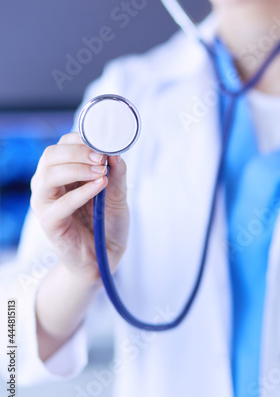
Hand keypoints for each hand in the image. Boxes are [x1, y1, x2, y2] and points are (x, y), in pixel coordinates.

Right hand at [30, 132, 128, 283]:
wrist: (105, 256)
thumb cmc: (107, 222)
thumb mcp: (117, 193)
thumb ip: (117, 173)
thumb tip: (115, 151)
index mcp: (62, 172)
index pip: (62, 145)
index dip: (80, 140)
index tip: (102, 143)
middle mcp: (49, 184)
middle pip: (51, 156)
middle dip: (77, 152)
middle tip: (101, 158)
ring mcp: (46, 203)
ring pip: (48, 176)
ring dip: (76, 169)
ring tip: (101, 173)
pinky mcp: (49, 223)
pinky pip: (60, 205)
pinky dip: (80, 193)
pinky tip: (99, 187)